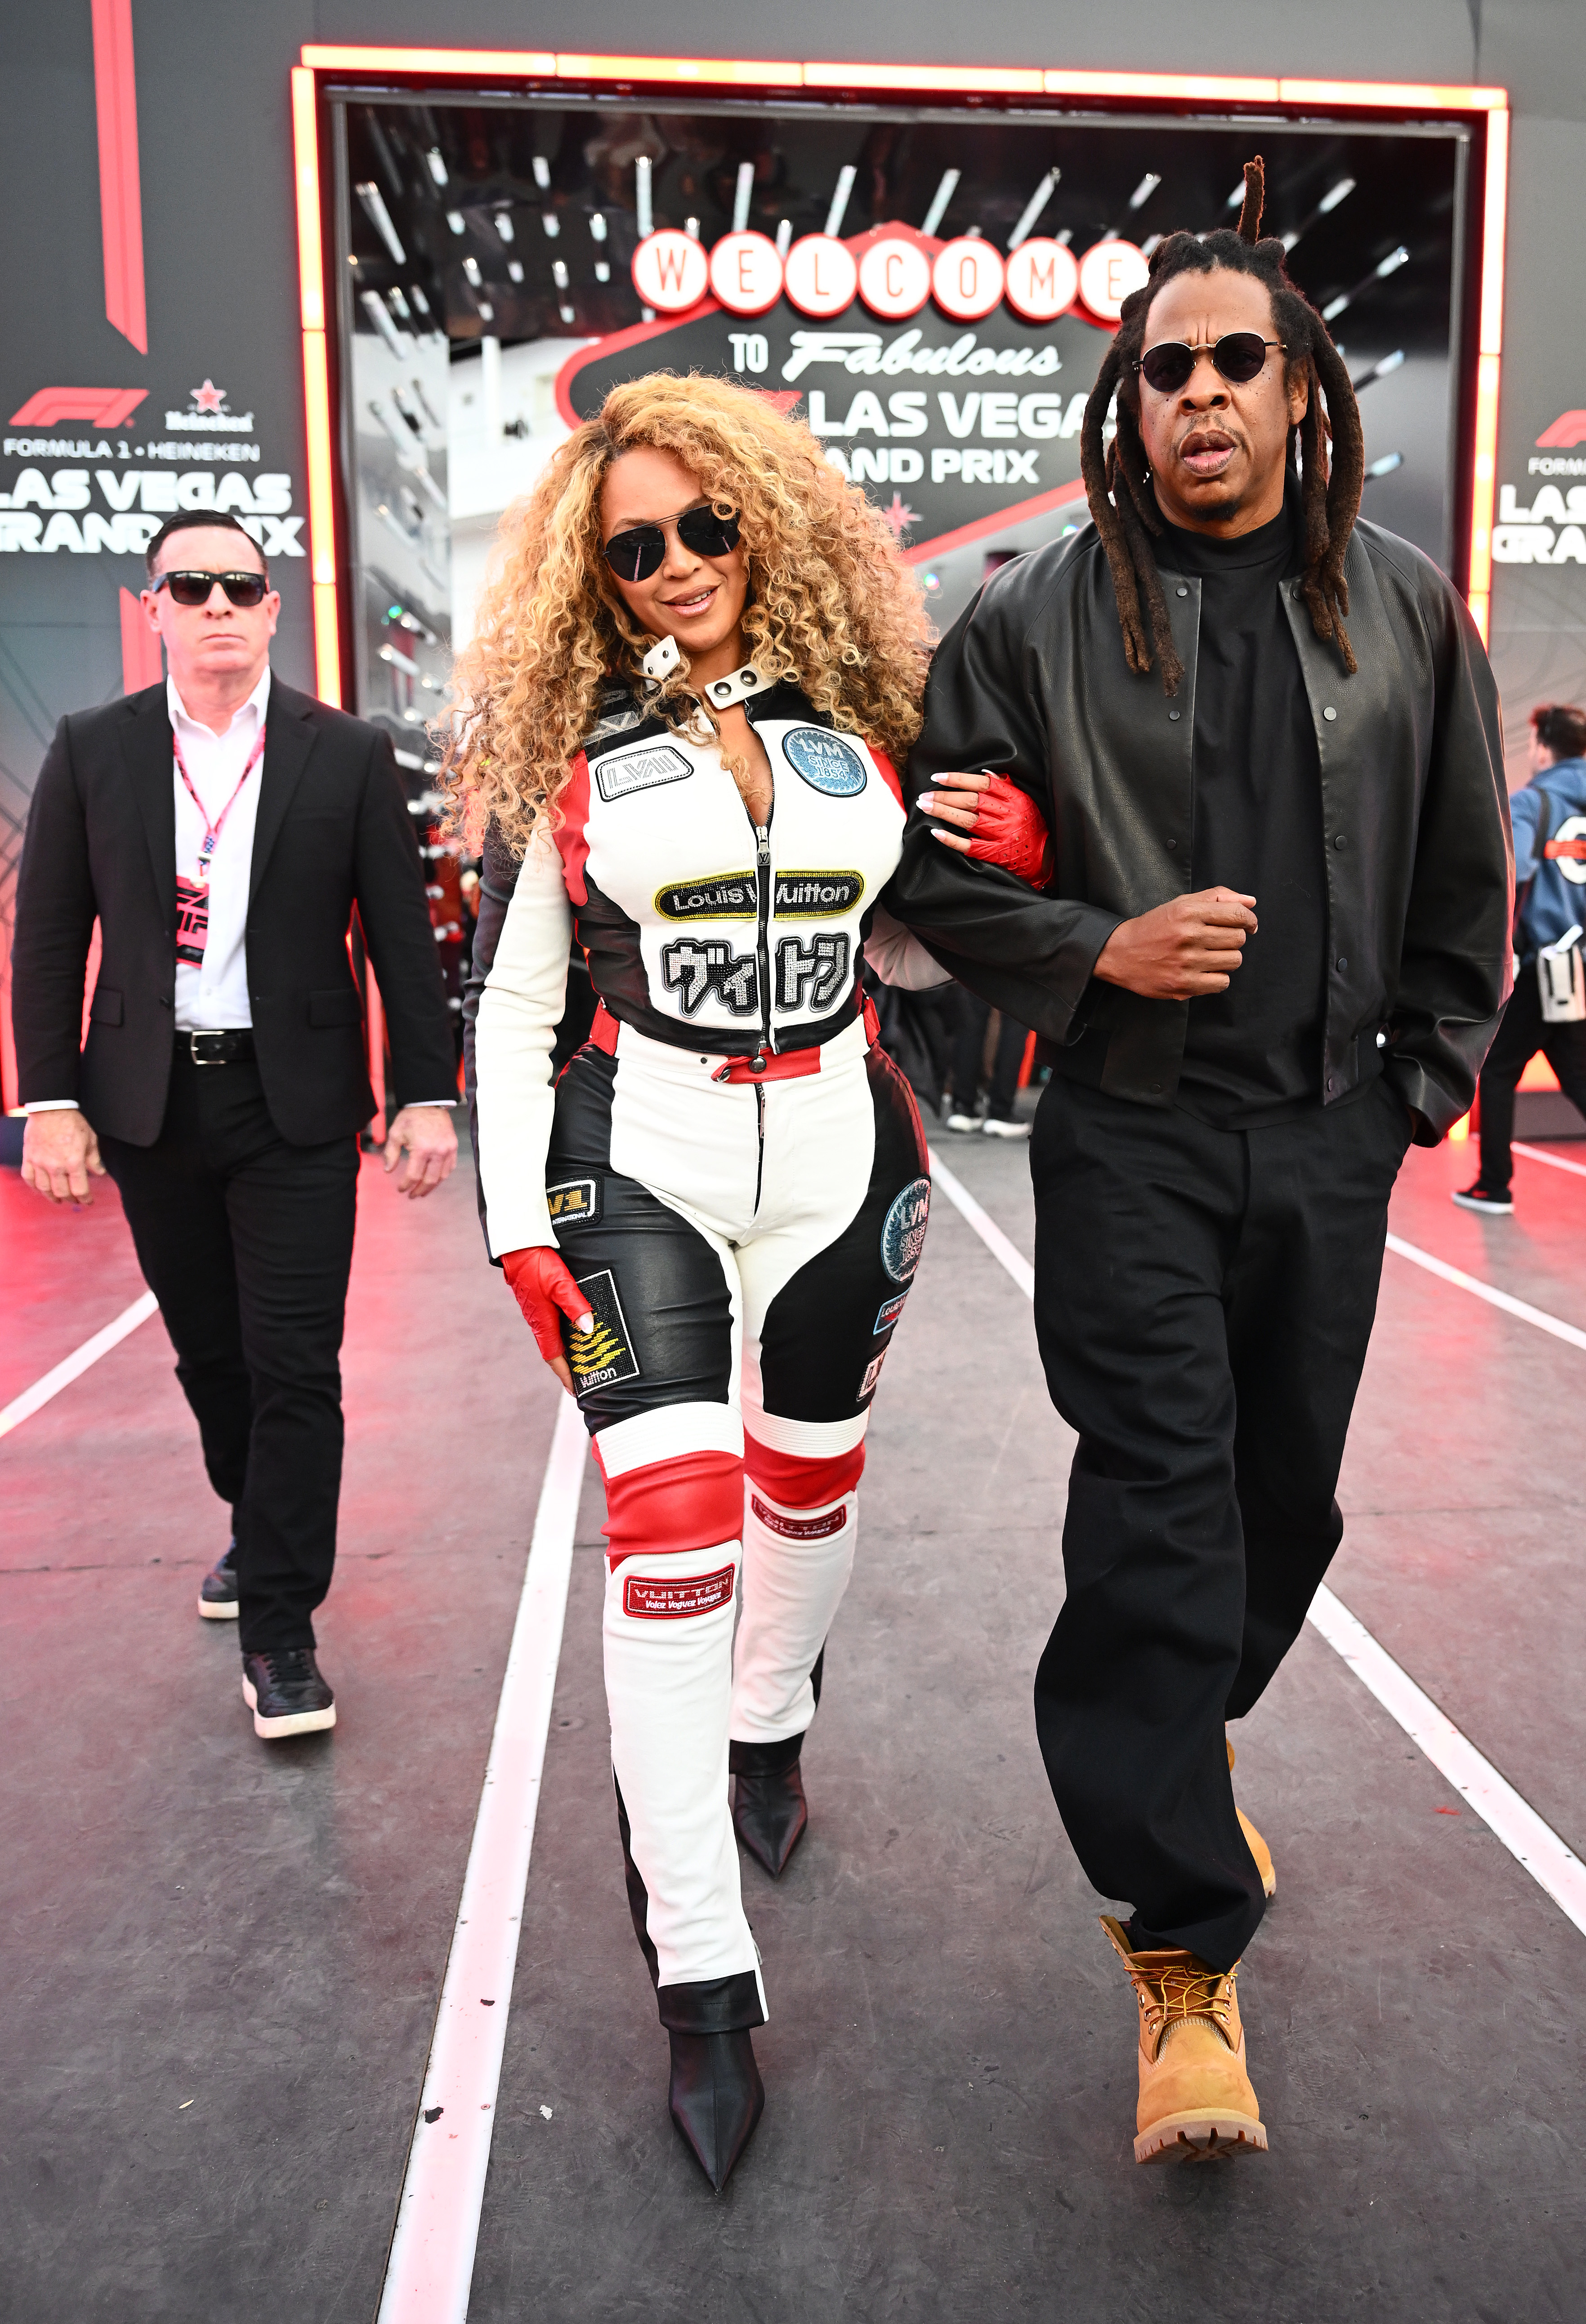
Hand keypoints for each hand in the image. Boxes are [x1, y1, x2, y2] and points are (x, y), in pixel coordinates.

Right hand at [20, 1109, 104, 1205]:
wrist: (51, 1108)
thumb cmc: (72, 1122)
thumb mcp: (90, 1139)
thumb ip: (94, 1159)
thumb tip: (99, 1173)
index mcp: (74, 1162)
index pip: (80, 1190)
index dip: (85, 1199)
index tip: (88, 1201)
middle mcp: (56, 1166)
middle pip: (62, 1192)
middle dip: (71, 1199)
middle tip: (75, 1200)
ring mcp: (40, 1162)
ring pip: (45, 1189)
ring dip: (52, 1197)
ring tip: (59, 1199)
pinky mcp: (29, 1158)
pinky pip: (29, 1178)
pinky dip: (35, 1187)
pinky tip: (41, 1189)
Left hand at [382, 1104, 457, 1197]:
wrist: (429, 1103)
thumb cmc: (411, 1117)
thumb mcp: (396, 1133)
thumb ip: (391, 1153)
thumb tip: (388, 1170)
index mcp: (421, 1149)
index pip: (414, 1175)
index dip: (406, 1185)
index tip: (401, 1189)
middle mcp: (437, 1151)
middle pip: (429, 1180)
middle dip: (419, 1190)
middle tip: (412, 1195)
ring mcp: (448, 1150)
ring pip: (442, 1176)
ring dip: (432, 1187)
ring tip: (423, 1191)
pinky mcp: (454, 1147)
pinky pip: (450, 1167)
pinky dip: (443, 1176)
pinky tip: (435, 1179)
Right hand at [500, 1246, 594, 1393]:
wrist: (518, 1247)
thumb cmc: (537, 1264)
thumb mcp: (561, 1284)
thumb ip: (576, 1306)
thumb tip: (588, 1329)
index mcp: (542, 1323)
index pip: (554, 1358)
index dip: (565, 1375)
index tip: (575, 1391)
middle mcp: (538, 1322)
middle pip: (554, 1352)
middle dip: (566, 1369)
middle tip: (582, 1380)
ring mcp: (536, 1313)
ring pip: (552, 1339)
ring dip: (565, 1353)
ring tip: (580, 1361)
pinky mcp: (537, 1302)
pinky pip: (551, 1326)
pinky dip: (562, 1336)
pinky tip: (571, 1332)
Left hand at [917, 771, 1052, 885]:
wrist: (1044, 858)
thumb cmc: (1031, 826)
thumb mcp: (1024, 801)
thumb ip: (1005, 786)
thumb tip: (983, 772)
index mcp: (1014, 799)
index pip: (982, 783)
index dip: (958, 779)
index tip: (938, 777)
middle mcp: (1007, 815)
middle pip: (970, 801)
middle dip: (944, 796)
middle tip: (924, 794)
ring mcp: (1000, 835)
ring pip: (967, 820)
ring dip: (943, 812)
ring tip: (924, 806)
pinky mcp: (994, 854)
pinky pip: (969, 845)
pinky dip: (951, 839)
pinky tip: (935, 832)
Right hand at [1094, 888, 1257, 1000]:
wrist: (1120, 953)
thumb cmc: (1154, 927)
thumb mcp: (1182, 904)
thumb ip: (1217, 897)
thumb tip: (1251, 902)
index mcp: (1189, 912)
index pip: (1238, 914)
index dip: (1249, 920)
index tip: (1248, 924)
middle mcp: (1188, 935)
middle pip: (1238, 939)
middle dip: (1233, 939)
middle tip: (1218, 941)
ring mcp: (1186, 962)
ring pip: (1234, 961)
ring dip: (1226, 959)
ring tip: (1208, 956)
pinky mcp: (1183, 984)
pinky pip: (1222, 983)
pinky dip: (1217, 978)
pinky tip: (1204, 971)